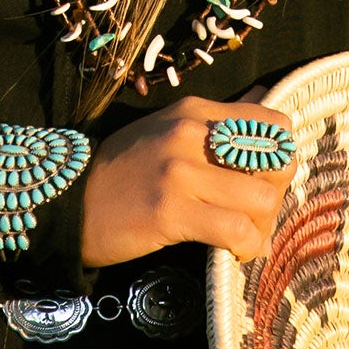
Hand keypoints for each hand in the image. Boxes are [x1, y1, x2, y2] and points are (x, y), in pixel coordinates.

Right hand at [79, 83, 296, 267]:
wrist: (68, 198)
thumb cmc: (123, 168)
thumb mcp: (169, 128)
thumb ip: (217, 119)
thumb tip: (264, 96)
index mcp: (195, 111)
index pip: (274, 124)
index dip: (281, 157)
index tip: (264, 181)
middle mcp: (191, 133)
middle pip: (276, 164)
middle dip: (276, 198)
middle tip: (254, 217)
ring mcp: (180, 172)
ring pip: (262, 200)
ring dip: (262, 228)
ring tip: (243, 238)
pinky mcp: (170, 210)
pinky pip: (236, 231)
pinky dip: (245, 248)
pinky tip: (232, 252)